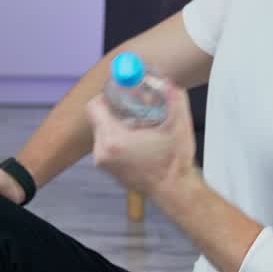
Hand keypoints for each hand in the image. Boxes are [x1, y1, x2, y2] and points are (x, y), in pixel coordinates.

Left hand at [85, 81, 198, 200]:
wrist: (174, 190)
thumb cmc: (174, 162)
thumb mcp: (178, 124)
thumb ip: (172, 97)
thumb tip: (164, 80)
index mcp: (114, 141)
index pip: (94, 107)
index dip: (107, 96)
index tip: (123, 93)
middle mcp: (103, 152)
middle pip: (98, 117)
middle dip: (114, 109)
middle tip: (133, 106)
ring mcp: (103, 162)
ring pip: (102, 130)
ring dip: (116, 123)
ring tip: (138, 125)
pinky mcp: (107, 169)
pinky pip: (105, 143)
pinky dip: (117, 137)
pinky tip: (137, 139)